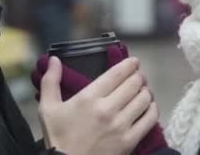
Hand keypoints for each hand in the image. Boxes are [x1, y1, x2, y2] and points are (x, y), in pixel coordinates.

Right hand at [38, 56, 157, 154]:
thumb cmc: (57, 137)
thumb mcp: (47, 108)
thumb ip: (50, 81)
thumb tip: (53, 59)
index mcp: (89, 98)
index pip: (117, 74)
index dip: (129, 64)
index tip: (134, 62)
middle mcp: (107, 109)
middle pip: (134, 83)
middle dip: (138, 76)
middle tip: (138, 76)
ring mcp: (120, 125)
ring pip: (143, 99)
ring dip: (145, 91)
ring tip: (143, 90)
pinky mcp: (129, 141)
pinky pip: (149, 119)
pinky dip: (152, 109)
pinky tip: (148, 107)